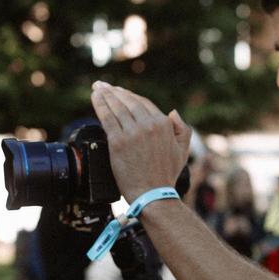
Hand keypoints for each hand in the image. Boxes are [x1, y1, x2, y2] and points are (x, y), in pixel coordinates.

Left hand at [90, 81, 190, 202]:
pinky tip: (95, 98)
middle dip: (114, 91)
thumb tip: (172, 112)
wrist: (153, 194)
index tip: (119, 92)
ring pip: (116, 108)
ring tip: (97, 88)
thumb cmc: (167, 175)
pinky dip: (100, 105)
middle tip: (102, 85)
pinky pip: (107, 118)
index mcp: (164, 124)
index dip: (129, 96)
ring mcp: (132, 132)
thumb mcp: (183, 150)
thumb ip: (182, 129)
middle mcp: (148, 125)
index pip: (143, 103)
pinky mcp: (118, 141)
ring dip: (105, 95)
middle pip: (128, 102)